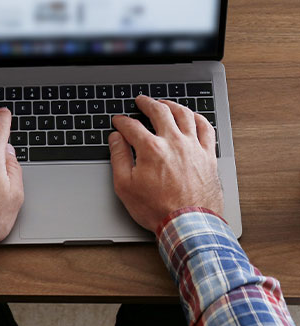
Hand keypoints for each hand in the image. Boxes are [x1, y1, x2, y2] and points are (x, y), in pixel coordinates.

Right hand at [109, 95, 222, 232]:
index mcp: (151, 149)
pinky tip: (192, 117)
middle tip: (141, 100)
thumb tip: (116, 139)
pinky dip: (197, 118)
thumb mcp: (125, 186)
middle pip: (159, 111)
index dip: (121, 121)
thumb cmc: (157, 208)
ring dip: (172, 105)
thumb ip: (119, 157)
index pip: (131, 126)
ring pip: (184, 114)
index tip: (118, 121)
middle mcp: (173, 142)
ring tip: (165, 103)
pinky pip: (206, 128)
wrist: (188, 224)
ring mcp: (193, 147)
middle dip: (146, 103)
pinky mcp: (208, 155)